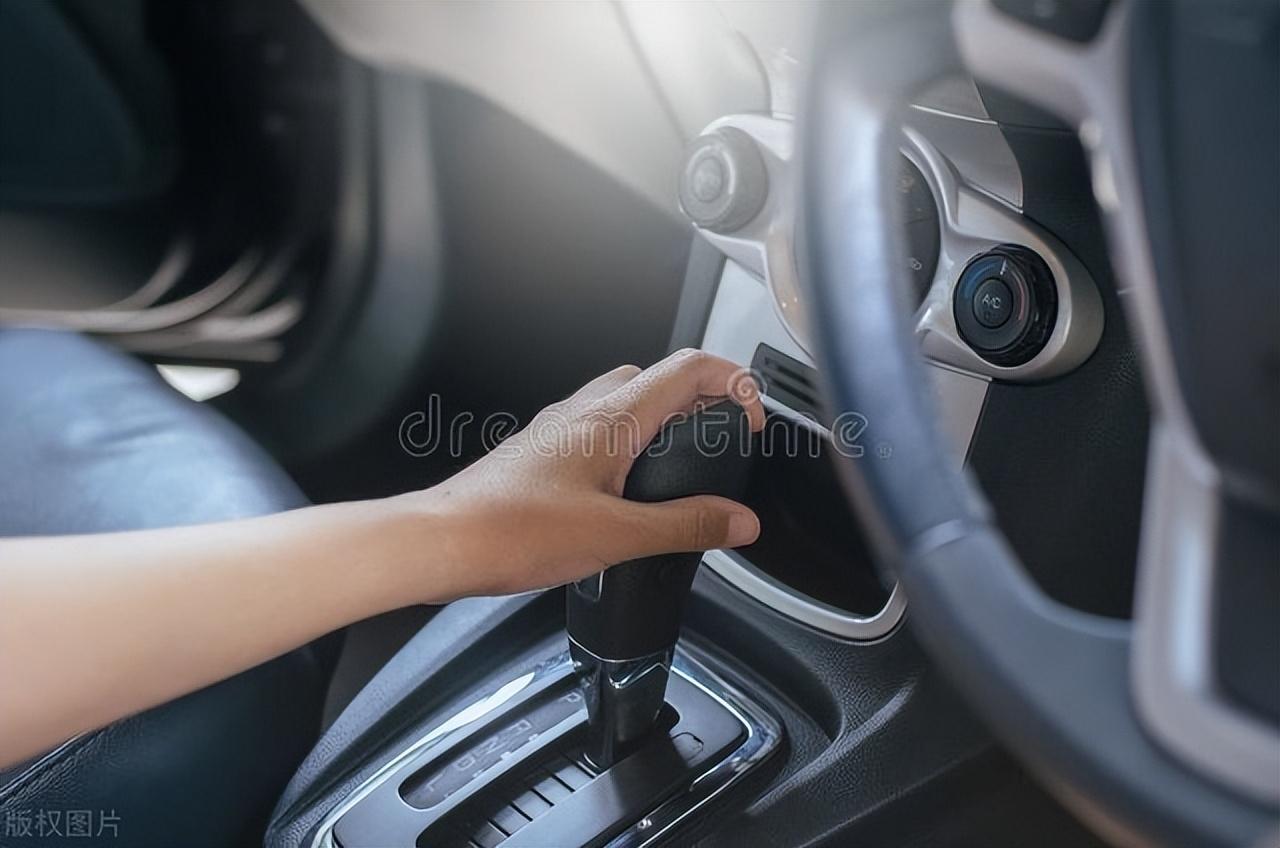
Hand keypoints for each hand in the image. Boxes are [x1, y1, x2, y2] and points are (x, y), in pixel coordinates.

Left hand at [404, 349, 764, 598]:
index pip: (690, 367)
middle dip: (702, 401)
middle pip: (659, 377)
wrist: (445, 541)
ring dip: (663, 421)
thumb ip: (685, 525)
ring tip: (682, 466)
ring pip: (625, 400)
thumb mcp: (617, 537)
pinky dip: (629, 443)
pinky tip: (628, 489)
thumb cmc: (511, 530)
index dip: (734, 383)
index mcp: (611, 418)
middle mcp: (584, 411)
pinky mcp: (543, 451)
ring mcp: (560, 428)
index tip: (751, 420)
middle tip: (721, 440)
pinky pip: (599, 428)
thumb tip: (738, 520)